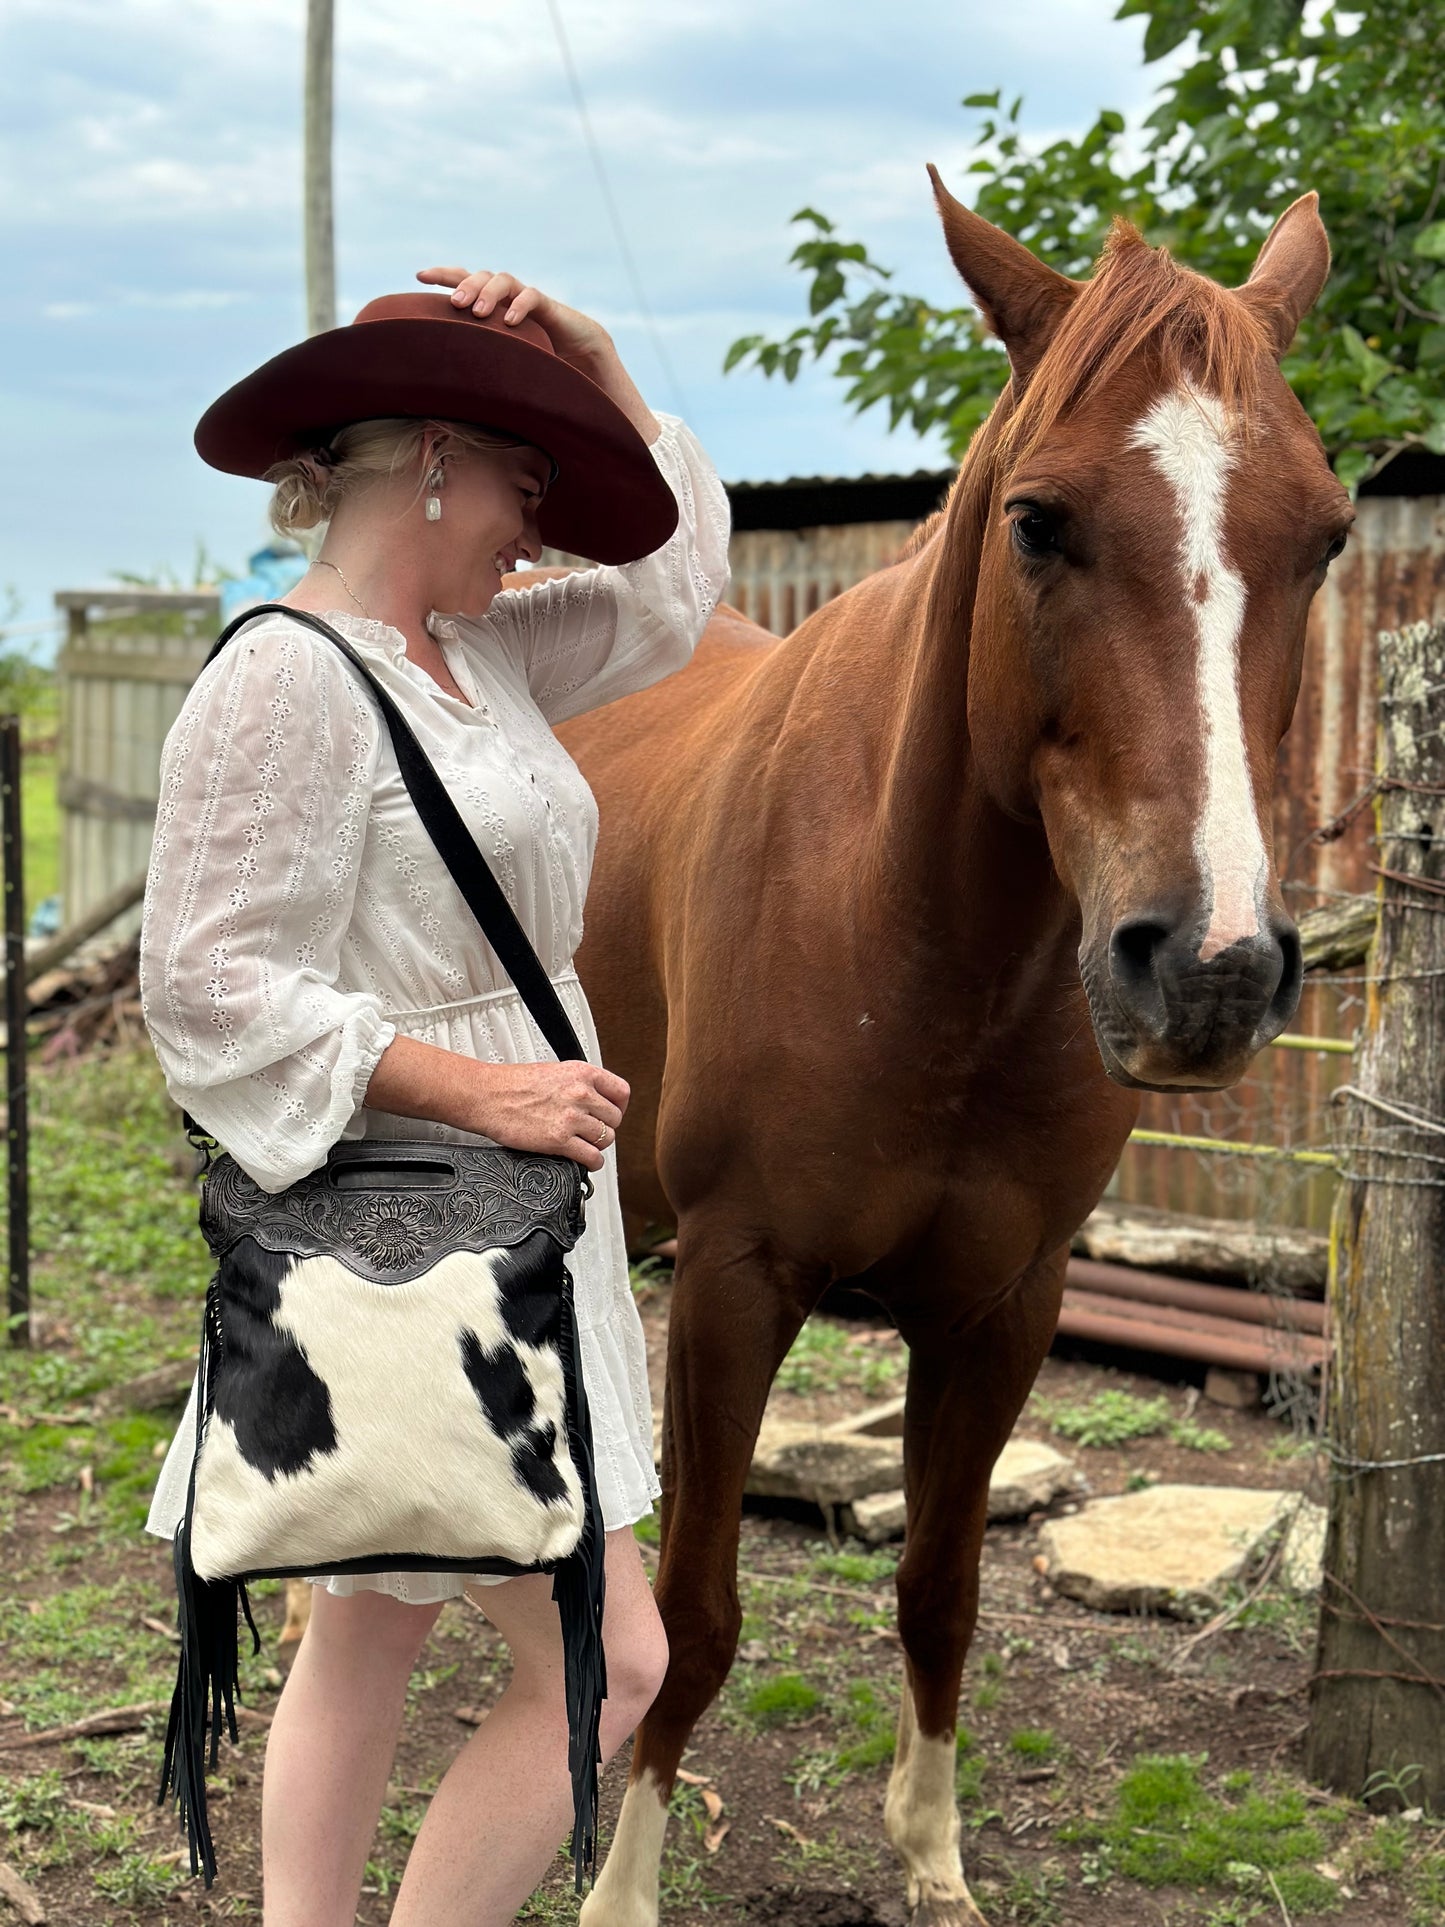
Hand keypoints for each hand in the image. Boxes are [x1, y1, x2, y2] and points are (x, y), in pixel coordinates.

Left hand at [416, 266, 610, 367]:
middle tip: (455, 304)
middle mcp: (507, 297)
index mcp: (492, 305)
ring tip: (478, 313)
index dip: (443, 275)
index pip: (464, 280)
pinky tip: (509, 322)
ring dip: (488, 293)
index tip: (419, 276)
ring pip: (503, 280)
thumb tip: (442, 387)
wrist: (580, 357)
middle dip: (465, 286)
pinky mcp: (548, 307)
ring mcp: (527, 298)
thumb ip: (478, 361)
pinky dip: (519, 306)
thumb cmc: (536, 362)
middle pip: (481, 276)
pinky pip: (532, 296)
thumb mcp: (501, 360)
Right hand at [471, 1059, 629, 1171]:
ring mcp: (571, 1118)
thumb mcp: (555, 1071)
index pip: (621, 1092)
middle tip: (591, 1131)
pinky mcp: (560, 1140)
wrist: (487, 1096)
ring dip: (597, 1145)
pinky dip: (592, 1162)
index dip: (619, 1106)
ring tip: (584, 1144)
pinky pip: (592, 1157)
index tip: (612, 1113)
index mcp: (582, 1073)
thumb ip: (579, 1084)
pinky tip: (584, 1159)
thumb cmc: (512, 1084)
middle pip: (614, 1119)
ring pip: (606, 1139)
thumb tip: (596, 1100)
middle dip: (604, 1127)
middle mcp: (581, 1093)